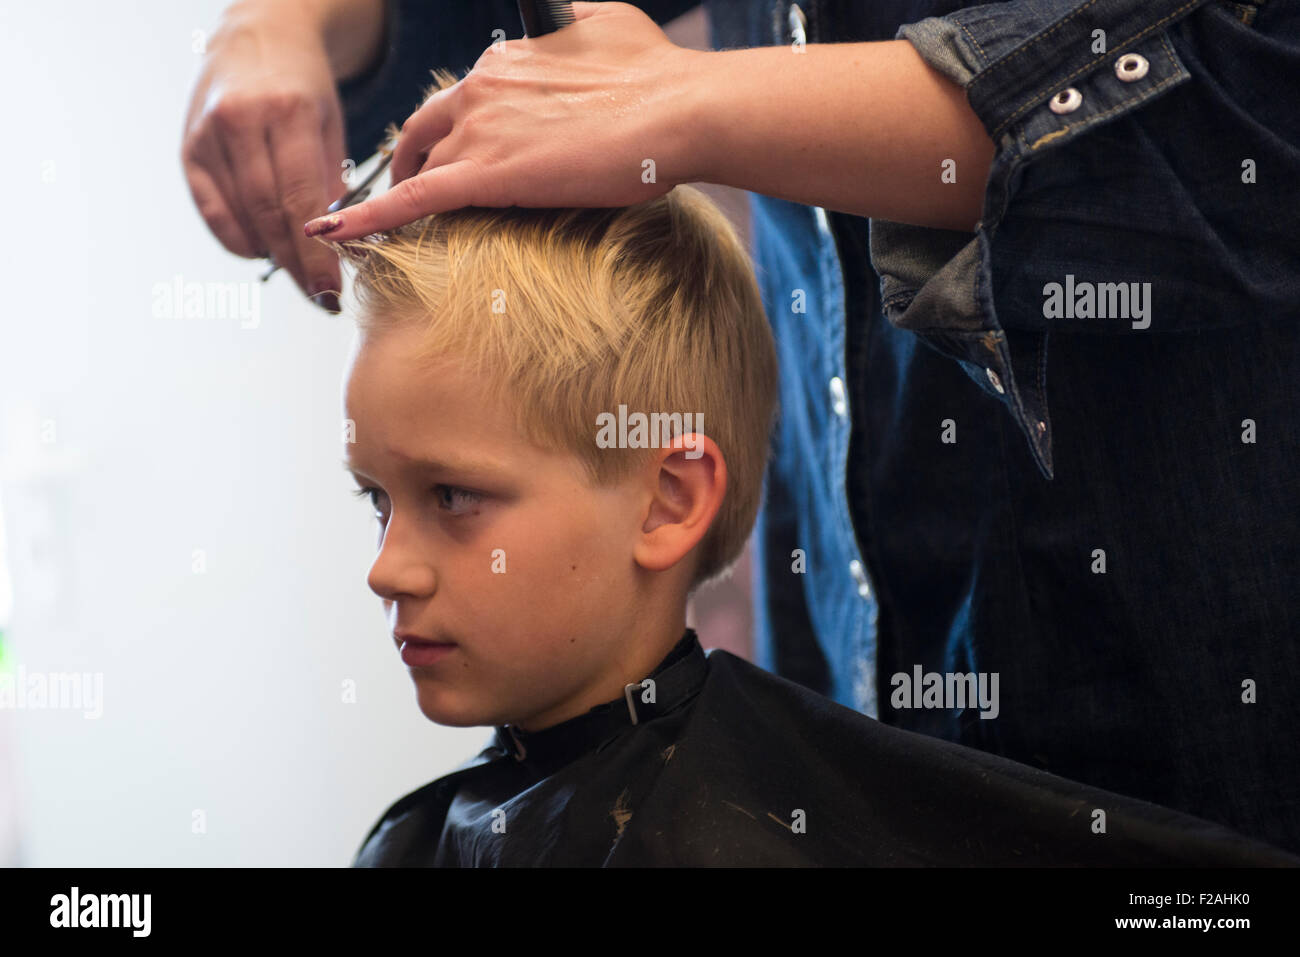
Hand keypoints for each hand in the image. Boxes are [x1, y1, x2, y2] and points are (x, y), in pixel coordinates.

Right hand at [182, 3, 347, 310]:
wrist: (257, 36)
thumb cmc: (305, 87)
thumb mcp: (333, 124)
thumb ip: (331, 182)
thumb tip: (336, 248)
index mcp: (287, 112)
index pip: (302, 200)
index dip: (316, 254)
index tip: (331, 290)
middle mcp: (241, 121)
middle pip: (268, 214)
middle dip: (297, 265)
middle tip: (320, 297)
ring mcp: (209, 135)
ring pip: (240, 216)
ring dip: (271, 255)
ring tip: (300, 276)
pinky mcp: (189, 148)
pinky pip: (211, 210)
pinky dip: (237, 239)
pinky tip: (261, 250)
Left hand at [304, 2, 701, 241]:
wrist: (679, 111)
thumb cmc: (656, 74)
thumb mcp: (607, 24)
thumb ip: (571, 25)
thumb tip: (567, 23)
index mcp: (506, 61)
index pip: (461, 100)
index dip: (453, 130)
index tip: (458, 150)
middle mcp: (482, 89)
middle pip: (424, 130)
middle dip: (413, 160)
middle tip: (414, 188)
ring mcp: (480, 131)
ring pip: (420, 168)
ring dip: (401, 196)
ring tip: (388, 227)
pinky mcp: (486, 175)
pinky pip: (411, 201)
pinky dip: (368, 217)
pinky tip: (336, 232)